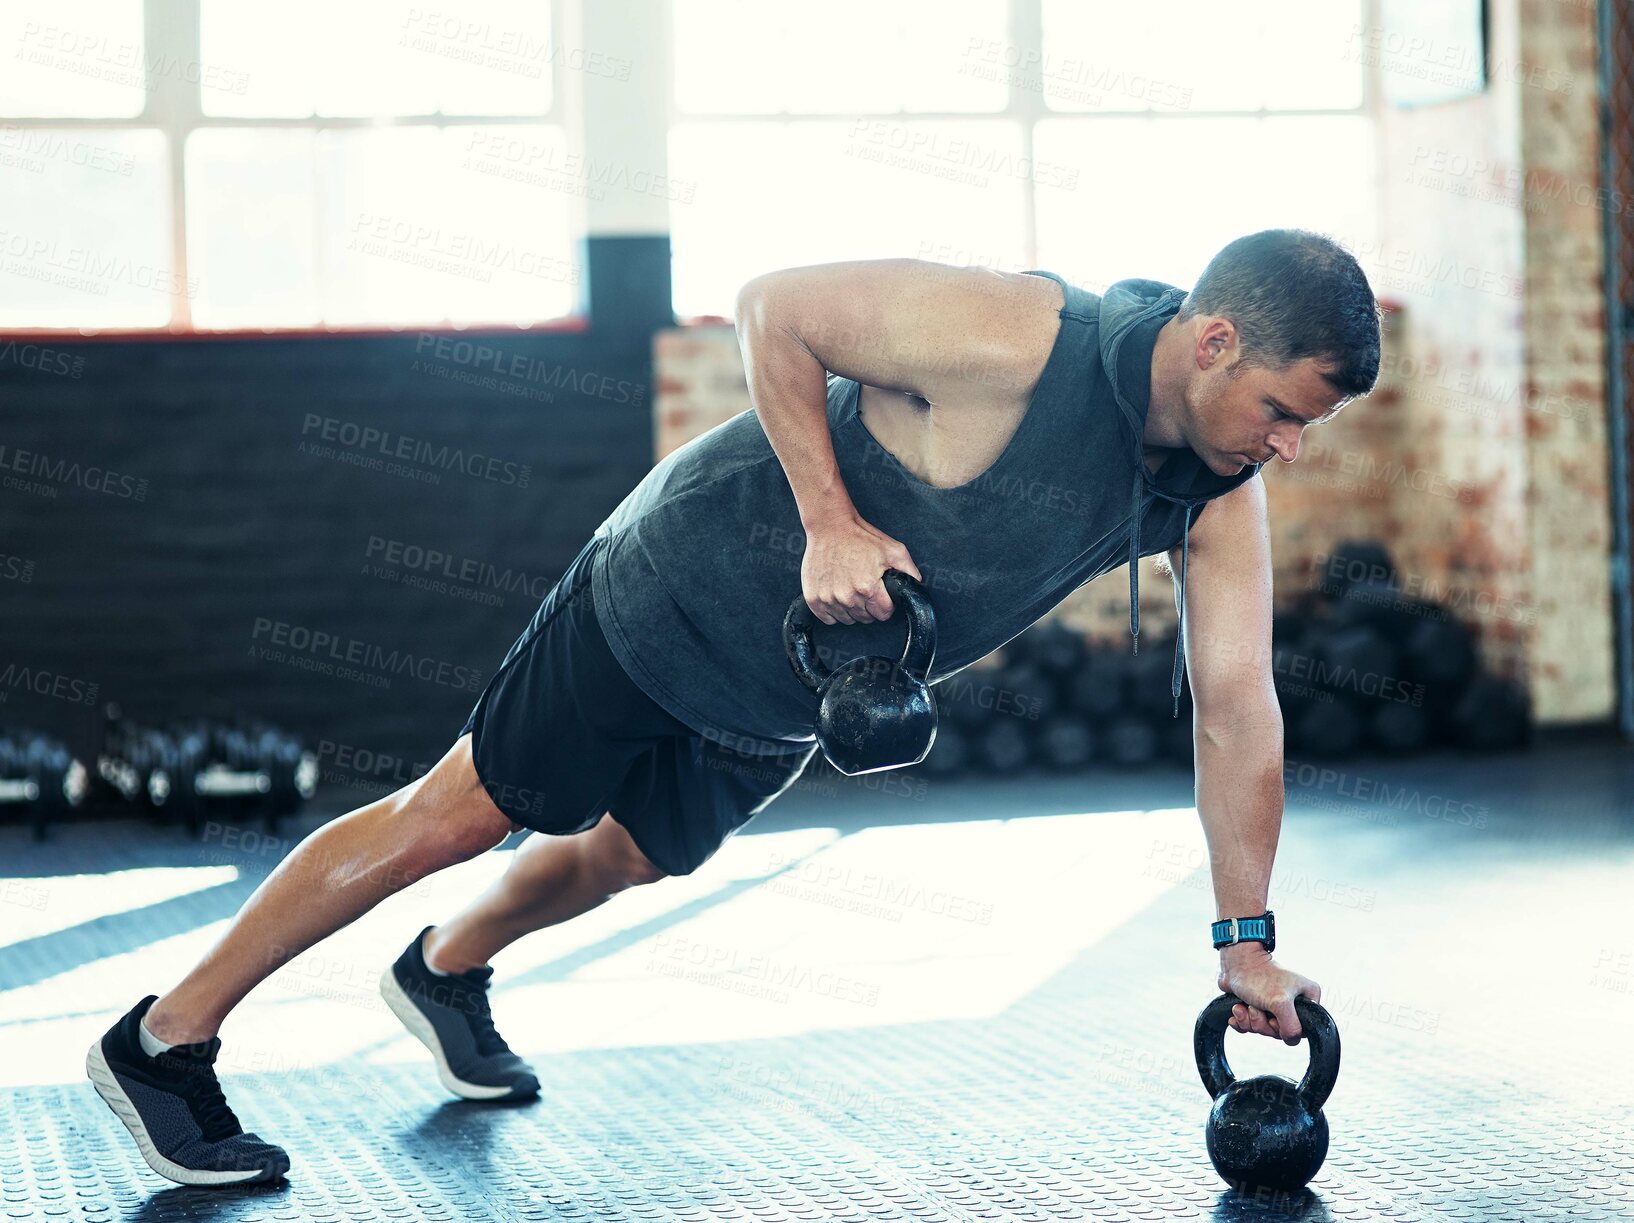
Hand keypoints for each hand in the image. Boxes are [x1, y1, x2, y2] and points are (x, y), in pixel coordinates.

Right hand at [801, 512, 922, 624]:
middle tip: (865, 587)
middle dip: (869, 606)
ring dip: (851, 609)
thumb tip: (917, 588)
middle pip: (866, 618)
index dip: (886, 605)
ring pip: (848, 620)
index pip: (883, 614)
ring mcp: (829, 599)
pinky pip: (828, 619)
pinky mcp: (813, 598)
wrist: (830, 526)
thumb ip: (910, 571)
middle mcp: (848, 597)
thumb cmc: (859, 537)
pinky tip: (837, 594)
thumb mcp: (893, 550)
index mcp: (868, 588)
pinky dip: (833, 610)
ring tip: (850, 587)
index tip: (881, 595)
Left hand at [1216, 946, 1320, 1045]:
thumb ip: (1291, 1027)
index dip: (1285, 1028)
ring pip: (1263, 1030)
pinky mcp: (1256, 1008)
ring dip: (1250, 1020)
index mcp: (1307, 999)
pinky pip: (1249, 1026)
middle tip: (1257, 1007)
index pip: (1302, 1031)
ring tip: (1246, 1004)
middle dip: (1263, 1023)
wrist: (1235, 963)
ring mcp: (1273, 1007)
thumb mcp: (1281, 1003)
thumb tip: (1291, 1039)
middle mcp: (1293, 1004)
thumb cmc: (1259, 977)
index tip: (1274, 1016)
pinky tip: (1237, 1008)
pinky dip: (1241, 1020)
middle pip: (1279, 1032)